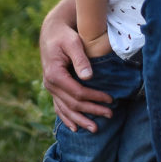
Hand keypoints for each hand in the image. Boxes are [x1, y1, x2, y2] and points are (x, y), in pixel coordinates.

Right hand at [40, 0, 112, 132]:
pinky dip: (67, 118)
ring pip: (65, 109)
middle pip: (73, 104)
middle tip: (110, 115)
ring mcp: (50, 88)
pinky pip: (59, 107)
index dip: (94, 98)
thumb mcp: (73, 43)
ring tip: (95, 129)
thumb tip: (88, 77)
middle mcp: (50, 84)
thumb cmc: (65, 35)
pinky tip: (75, 128)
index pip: (77, 92)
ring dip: (80, 120)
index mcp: (54, 74)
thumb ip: (80, 59)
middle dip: (92, 110)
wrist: (51, 32)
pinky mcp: (53, 88)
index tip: (110, 99)